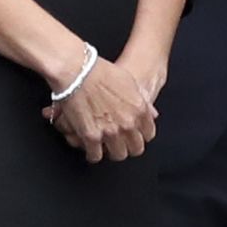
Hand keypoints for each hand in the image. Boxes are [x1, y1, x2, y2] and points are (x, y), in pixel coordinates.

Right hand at [42, 56, 156, 163]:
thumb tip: (151, 113)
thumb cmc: (99, 70)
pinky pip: (95, 155)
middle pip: (135, 148)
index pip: (148, 135)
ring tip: (104, 145)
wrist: (76, 70)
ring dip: (111, 150)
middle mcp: (128, 123)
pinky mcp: (91, 137)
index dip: (139, 134)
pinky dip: (92, 153)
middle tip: (118, 141)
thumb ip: (141, 101)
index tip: (132, 134)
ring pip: (117, 154)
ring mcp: (110, 132)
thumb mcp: (129, 81)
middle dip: (127, 145)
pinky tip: (89, 146)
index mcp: (139, 110)